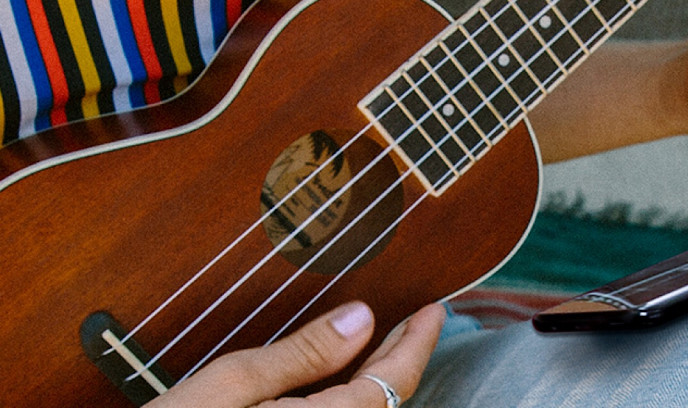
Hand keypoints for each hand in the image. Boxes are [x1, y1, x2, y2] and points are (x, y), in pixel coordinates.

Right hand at [145, 302, 445, 406]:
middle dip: (403, 359)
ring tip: (389, 344)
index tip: (434, 310)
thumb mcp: (231, 384)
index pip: (390, 383)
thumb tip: (361, 317)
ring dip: (381, 381)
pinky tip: (346, 380)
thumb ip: (302, 355)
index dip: (417, 343)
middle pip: (384, 403)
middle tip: (417, 320)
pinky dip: (354, 399)